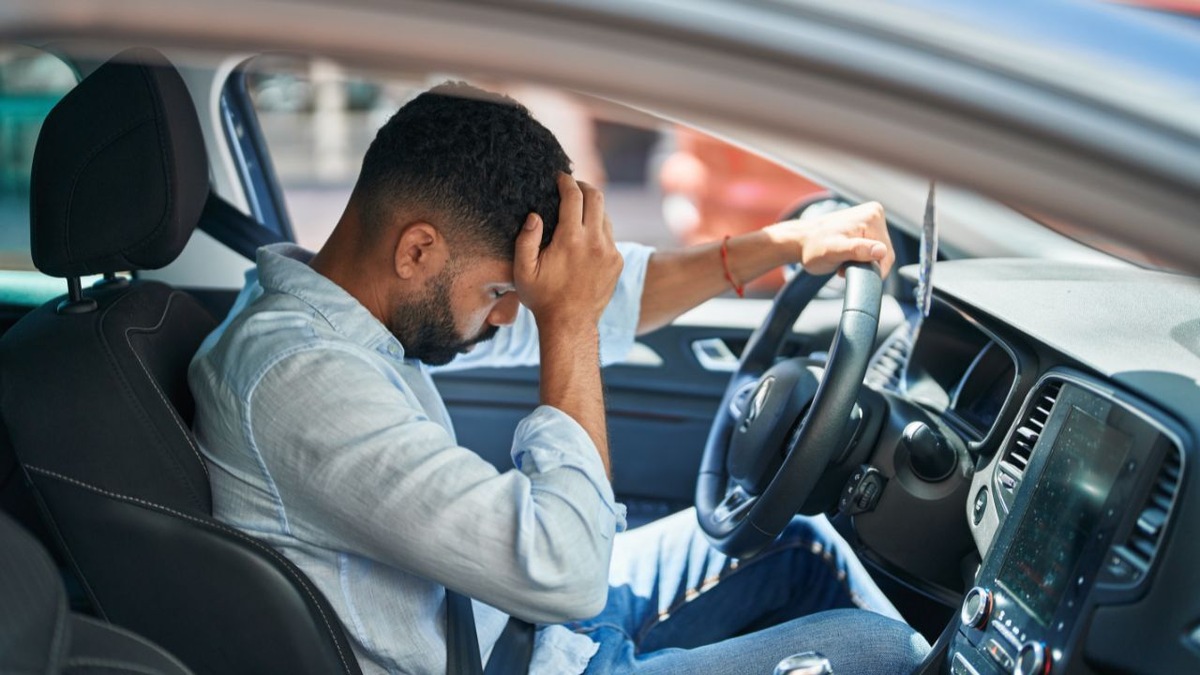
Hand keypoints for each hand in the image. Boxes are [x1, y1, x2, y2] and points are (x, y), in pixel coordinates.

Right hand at [514, 173, 622, 327]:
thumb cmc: (542, 298)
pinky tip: (586, 237)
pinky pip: (609, 235)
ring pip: (605, 215)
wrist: (570, 325)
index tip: (559, 177)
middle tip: (571, 187)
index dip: (566, 181)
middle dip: (583, 187)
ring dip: (592, 208)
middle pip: (596, 197)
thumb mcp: (523, 271)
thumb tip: (534, 215)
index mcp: (571, 239)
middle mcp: (595, 241)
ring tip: (578, 211)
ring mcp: (610, 251)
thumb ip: (525, 239)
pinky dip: (598, 229)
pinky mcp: (617, 261)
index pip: (573, 196)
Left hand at [766, 201, 894, 277]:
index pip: (886, 252)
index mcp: (872, 215)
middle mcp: (874, 213)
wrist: (800, 242)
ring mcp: (870, 218)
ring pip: (877, 252)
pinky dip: (860, 257)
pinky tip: (846, 256)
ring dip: (862, 262)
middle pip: (883, 252)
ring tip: (842, 261)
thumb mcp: (834, 252)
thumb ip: (857, 251)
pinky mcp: (866, 225)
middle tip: (843, 265)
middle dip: (866, 264)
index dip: (871, 267)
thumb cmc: (813, 247)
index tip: (849, 269)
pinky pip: (872, 248)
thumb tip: (880, 251)